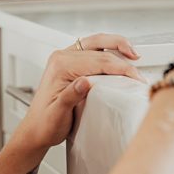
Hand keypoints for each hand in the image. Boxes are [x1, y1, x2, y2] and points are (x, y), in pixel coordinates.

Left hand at [10, 34, 145, 161]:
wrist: (36, 131)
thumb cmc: (45, 124)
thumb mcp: (57, 114)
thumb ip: (70, 96)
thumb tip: (85, 82)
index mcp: (59, 66)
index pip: (98, 61)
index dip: (120, 68)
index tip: (134, 77)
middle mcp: (62, 58)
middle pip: (100, 48)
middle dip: (123, 56)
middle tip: (137, 70)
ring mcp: (66, 58)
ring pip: (97, 42)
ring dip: (117, 44)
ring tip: (133, 53)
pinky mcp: (71, 63)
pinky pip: (93, 49)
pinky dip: (109, 49)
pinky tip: (119, 55)